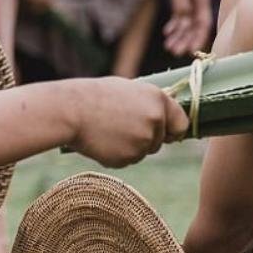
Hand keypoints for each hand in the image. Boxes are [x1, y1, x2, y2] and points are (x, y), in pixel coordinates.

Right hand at [66, 78, 189, 167]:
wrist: (70, 110)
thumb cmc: (96, 96)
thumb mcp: (128, 91)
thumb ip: (149, 105)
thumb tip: (163, 118)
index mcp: (158, 99)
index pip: (182, 123)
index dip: (173, 130)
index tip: (167, 134)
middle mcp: (156, 120)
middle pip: (160, 141)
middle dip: (146, 139)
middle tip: (121, 127)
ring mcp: (143, 141)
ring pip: (143, 152)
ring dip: (130, 147)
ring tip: (108, 131)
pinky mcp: (129, 157)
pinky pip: (128, 161)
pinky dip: (117, 155)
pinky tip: (103, 141)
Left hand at [158, 0, 211, 55]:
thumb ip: (182, 4)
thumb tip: (185, 21)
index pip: (203, 23)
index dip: (198, 38)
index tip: (190, 51)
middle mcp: (198, 2)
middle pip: (194, 26)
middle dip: (185, 40)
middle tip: (174, 53)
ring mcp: (190, 1)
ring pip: (186, 24)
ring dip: (178, 36)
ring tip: (168, 47)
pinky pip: (180, 17)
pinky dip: (174, 26)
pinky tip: (167, 33)